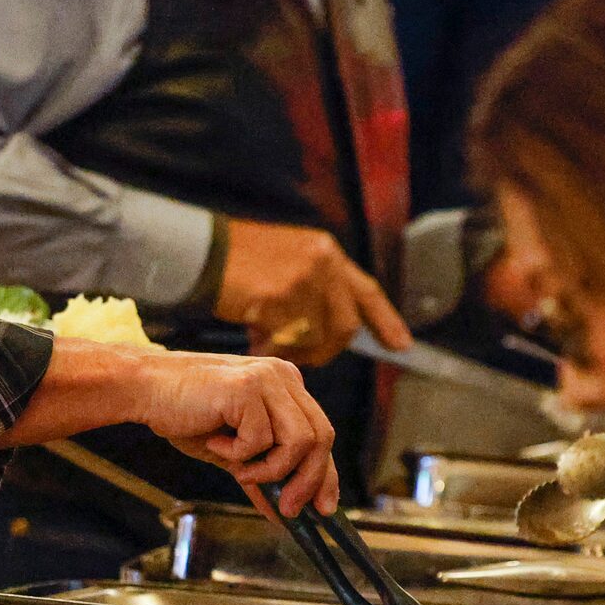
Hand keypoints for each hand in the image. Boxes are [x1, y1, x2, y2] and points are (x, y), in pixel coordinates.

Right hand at [135, 348, 338, 513]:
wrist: (145, 390)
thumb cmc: (185, 415)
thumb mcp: (232, 451)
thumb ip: (261, 473)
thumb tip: (281, 511)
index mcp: (286, 387)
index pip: (321, 433)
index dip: (325, 474)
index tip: (324, 509)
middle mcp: (283, 377)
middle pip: (321, 437)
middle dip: (308, 481)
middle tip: (287, 509)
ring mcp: (267, 379)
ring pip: (299, 440)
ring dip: (271, 468)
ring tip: (239, 470)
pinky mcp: (246, 387)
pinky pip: (260, 438)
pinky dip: (238, 452)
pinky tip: (215, 442)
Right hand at [218, 220, 412, 365]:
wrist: (203, 250)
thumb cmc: (240, 260)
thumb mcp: (290, 259)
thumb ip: (316, 289)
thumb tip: (329, 328)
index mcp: (327, 253)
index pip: (366, 292)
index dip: (385, 321)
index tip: (401, 345)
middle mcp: (321, 264)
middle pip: (345, 326)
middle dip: (326, 350)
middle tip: (303, 354)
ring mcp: (301, 281)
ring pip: (315, 338)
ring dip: (294, 350)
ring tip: (269, 341)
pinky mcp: (277, 299)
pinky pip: (286, 341)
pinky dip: (272, 348)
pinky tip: (255, 341)